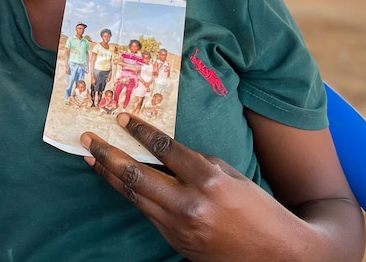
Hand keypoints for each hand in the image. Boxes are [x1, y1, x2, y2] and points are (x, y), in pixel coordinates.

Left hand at [81, 114, 300, 261]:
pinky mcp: (174, 242)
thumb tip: (163, 150)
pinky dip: (129, 194)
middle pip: (136, 174)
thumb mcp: (231, 175)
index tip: (120, 117)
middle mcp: (190, 205)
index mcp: (209, 181)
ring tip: (89, 157)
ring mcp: (179, 227)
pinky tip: (116, 181)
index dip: (139, 130)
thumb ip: (197, 162)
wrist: (278, 256)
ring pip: (133, 195)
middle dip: (107, 154)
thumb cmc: (258, 209)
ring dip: (108, 175)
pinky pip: (146, 212)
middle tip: (87, 139)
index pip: (164, 148)